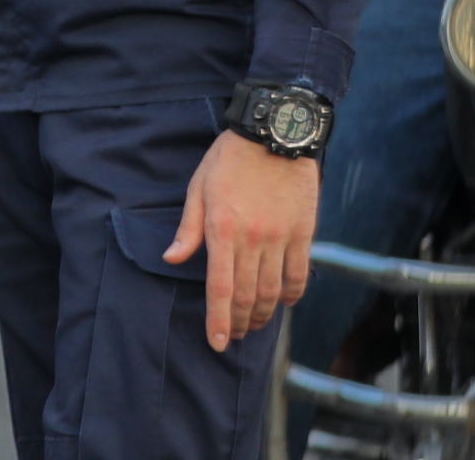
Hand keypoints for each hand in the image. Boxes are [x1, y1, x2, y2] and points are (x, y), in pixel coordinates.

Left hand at [165, 131, 318, 350]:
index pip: (221, 287)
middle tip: (235, 335)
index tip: (218, 342)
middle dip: (240, 322)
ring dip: (264, 314)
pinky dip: (292, 295)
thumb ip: (188, 228)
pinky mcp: (303, 233)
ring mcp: (280, 238)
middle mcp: (252, 239)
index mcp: (222, 229)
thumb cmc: (229, 158)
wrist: (274, 132)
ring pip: (273, 291)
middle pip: (248, 295)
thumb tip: (172, 259)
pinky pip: (299, 274)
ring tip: (256, 324)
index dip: (219, 319)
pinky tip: (283, 303)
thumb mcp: (198, 186)